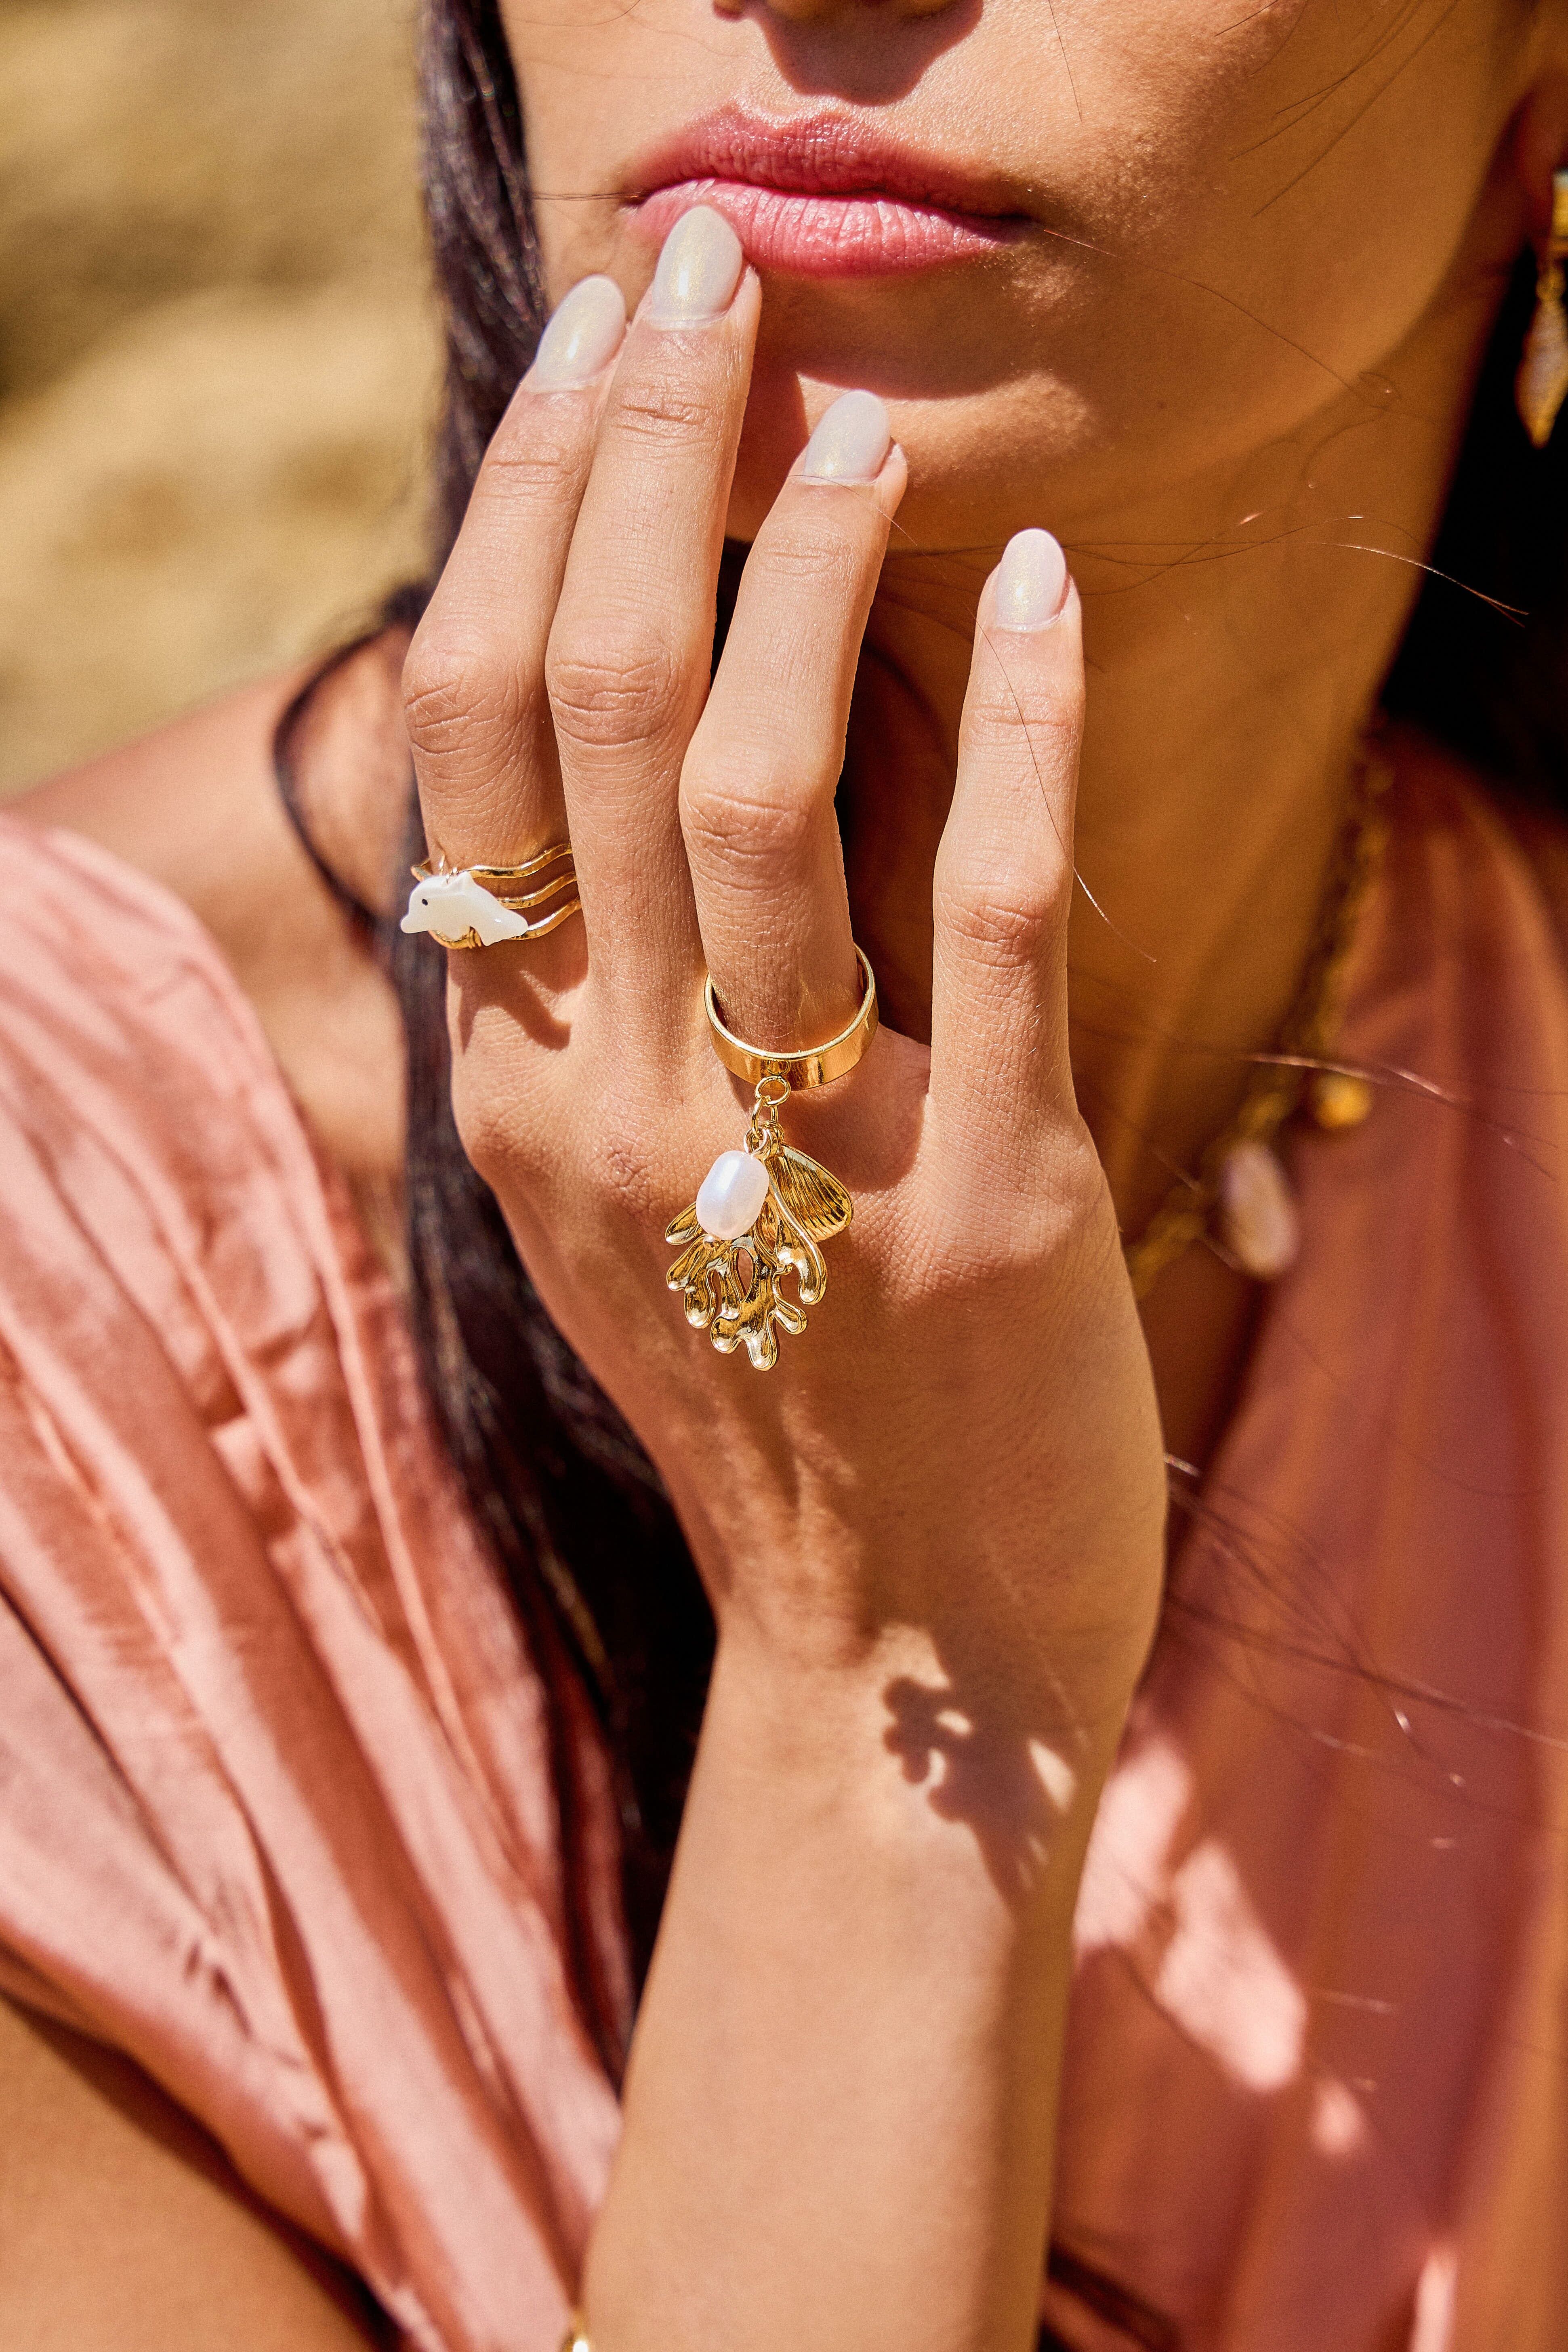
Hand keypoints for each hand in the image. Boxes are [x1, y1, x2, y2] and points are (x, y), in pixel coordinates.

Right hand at [403, 207, 1165, 1755]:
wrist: (899, 1659)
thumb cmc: (777, 1403)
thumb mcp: (631, 1198)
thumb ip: (608, 999)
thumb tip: (642, 746)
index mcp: (526, 1091)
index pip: (471, 745)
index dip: (526, 514)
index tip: (594, 356)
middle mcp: (625, 1103)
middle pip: (585, 716)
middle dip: (637, 464)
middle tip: (697, 291)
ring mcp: (800, 1156)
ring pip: (759, 792)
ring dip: (807, 569)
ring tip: (858, 425)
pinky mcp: (993, 1196)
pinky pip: (993, 910)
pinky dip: (1025, 722)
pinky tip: (1040, 580)